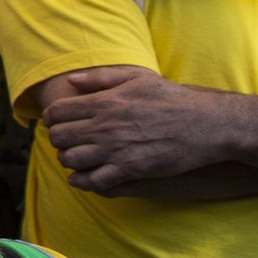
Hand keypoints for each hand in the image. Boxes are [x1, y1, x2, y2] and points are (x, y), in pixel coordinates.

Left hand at [40, 65, 226, 191]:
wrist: (206, 123)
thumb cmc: (172, 98)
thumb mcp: (138, 77)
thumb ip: (101, 77)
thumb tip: (70, 81)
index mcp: (104, 102)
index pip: (57, 112)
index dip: (52, 119)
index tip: (58, 122)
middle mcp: (105, 125)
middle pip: (59, 137)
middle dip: (58, 140)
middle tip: (67, 141)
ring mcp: (117, 149)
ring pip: (71, 160)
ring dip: (69, 160)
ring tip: (77, 158)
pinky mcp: (131, 169)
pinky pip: (94, 180)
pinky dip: (84, 181)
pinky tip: (86, 177)